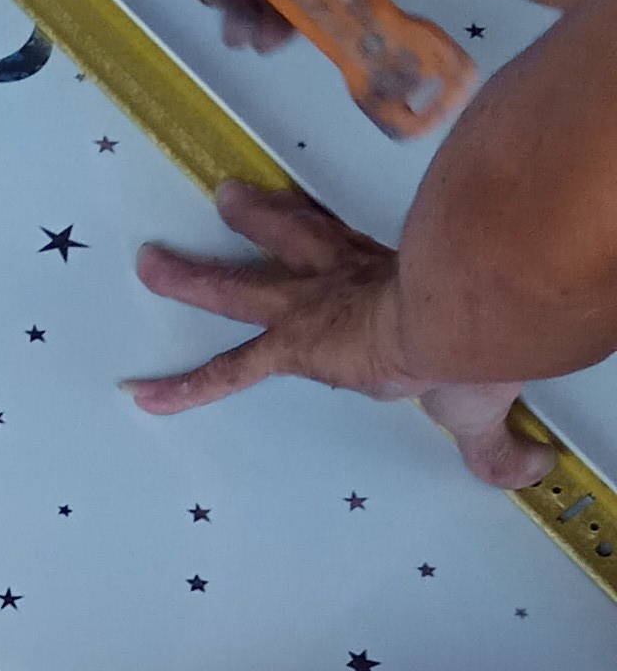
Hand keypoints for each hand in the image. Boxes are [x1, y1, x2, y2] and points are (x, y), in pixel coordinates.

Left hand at [126, 181, 552, 487]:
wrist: (462, 321)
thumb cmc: (476, 344)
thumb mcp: (482, 403)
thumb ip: (495, 442)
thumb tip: (527, 470)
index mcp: (389, 286)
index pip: (353, 254)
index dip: (334, 245)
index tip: (316, 227)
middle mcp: (347, 285)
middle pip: (292, 243)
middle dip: (258, 223)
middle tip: (225, 199)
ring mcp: (316, 307)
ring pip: (242, 285)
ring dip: (195, 276)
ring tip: (152, 264)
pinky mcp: (296, 343)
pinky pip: (226, 372)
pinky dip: (185, 389)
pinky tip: (143, 397)